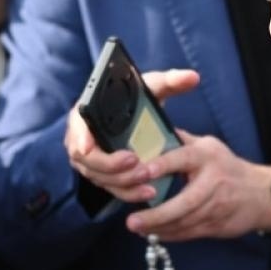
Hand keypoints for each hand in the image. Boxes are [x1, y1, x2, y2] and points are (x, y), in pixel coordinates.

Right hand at [65, 68, 200, 203]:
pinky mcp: (101, 176)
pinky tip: (148, 192)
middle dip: (112, 165)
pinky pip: (111, 188)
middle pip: (87, 158)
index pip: (77, 125)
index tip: (89, 146)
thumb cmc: (137, 98)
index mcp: (86, 112)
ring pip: (100, 177)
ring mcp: (89, 160)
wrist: (135, 115)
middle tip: (137, 163)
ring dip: (124, 182)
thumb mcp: (152, 87)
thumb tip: (192, 77)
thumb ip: (171, 81)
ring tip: (148, 181)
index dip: (81, 136)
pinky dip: (129, 192)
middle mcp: (81, 137)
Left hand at [122, 131, 270, 242]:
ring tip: (137, 228)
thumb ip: (182, 141)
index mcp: (207, 156)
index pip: (184, 158)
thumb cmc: (227, 167)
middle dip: (158, 213)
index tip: (143, 172)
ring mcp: (217, 206)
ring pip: (186, 221)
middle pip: (185, 201)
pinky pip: (190, 232)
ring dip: (160, 227)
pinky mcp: (217, 225)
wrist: (261, 194)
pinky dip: (171, 235)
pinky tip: (154, 234)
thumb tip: (154, 130)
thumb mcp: (209, 147)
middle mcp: (213, 181)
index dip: (164, 164)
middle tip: (132, 220)